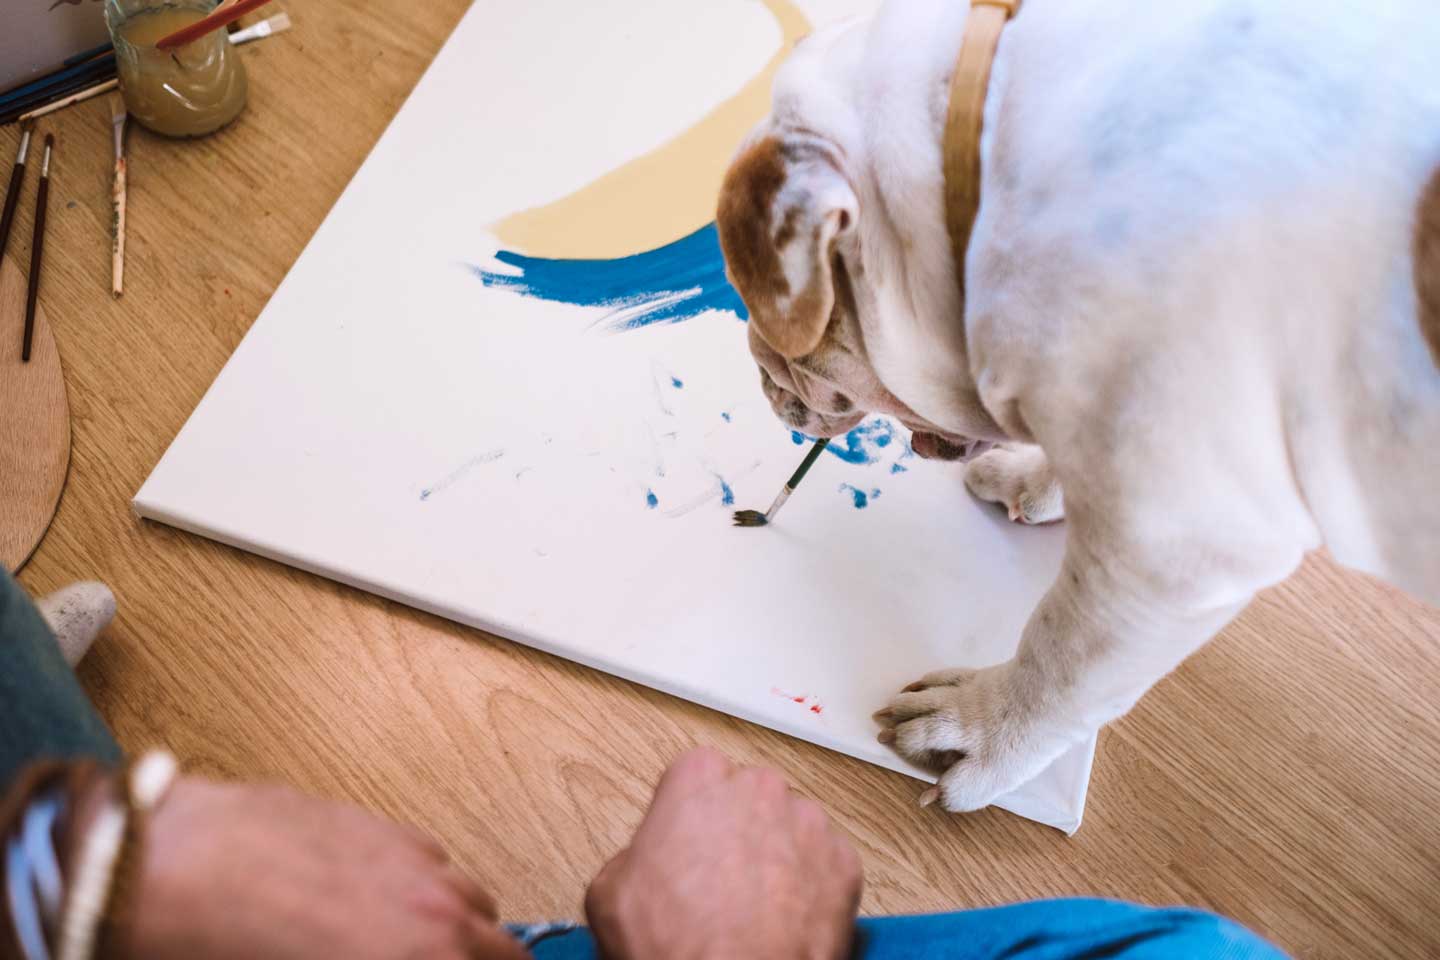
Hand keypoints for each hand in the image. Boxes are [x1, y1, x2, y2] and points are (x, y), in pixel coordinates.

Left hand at [111, 776, 528, 959]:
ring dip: (461, 935)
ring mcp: (415, 862)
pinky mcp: (383, 826)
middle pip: (506, 951)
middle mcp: (437, 910)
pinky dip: (424, 891)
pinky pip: (434, 865)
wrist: (163, 872)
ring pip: (475, 905)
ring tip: (410, 952)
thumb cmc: (214, 953)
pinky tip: (377, 908)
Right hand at [585, 748, 861, 959]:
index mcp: (699, 777)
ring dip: (779, 855)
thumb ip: (637, 854)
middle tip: (721, 878)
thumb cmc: (673, 940)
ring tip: (757, 904)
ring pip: (792, 827)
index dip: (691, 813)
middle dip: (739, 828)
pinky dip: (813, 886)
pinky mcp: (844, 862)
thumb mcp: (611, 890)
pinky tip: (788, 918)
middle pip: (749, 796)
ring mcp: (808, 821)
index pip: (697, 774)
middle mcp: (759, 787)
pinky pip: (826, 864)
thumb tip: (648, 865)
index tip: (687, 841)